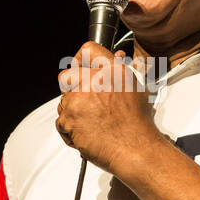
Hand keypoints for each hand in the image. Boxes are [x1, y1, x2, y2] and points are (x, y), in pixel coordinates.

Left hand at [56, 41, 156, 175]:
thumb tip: (118, 57)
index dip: (81, 59)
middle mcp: (94, 80)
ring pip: (63, 102)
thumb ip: (122, 71)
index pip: (88, 50)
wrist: (136, 149)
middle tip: (83, 102)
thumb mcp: (136, 90)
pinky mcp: (69, 117)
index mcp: (112, 70)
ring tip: (92, 124)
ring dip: (73, 113)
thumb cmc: (138, 125)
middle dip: (70, 89)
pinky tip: (88, 134)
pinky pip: (61, 122)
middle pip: (66, 76)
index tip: (79, 67)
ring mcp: (79, 98)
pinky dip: (70, 130)